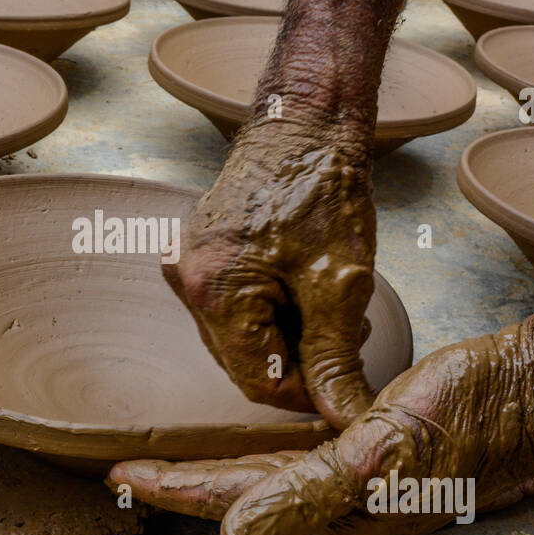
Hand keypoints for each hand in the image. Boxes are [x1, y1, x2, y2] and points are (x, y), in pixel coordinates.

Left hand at [112, 323, 533, 534]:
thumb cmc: (476, 413)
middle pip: (241, 494)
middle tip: (129, 467)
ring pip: (267, 474)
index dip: (173, 489)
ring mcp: (361, 479)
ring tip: (174, 455)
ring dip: (217, 465)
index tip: (119, 475)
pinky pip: (300, 452)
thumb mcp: (388, 452)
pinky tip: (250, 430)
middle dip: (183, 483)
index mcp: (339, 510)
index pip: (232, 502)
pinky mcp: (377, 451)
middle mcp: (344, 502)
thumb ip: (308, 495)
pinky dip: (262, 442)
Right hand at [166, 128, 376, 427]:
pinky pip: (234, 305)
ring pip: (241, 335)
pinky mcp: (201, 252)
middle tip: (346, 336)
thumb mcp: (338, 283)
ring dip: (289, 335)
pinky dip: (273, 309)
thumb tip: (343, 413)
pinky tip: (306, 288)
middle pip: (244, 359)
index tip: (346, 386)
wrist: (306, 121)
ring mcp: (189, 263)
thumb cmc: (321, 188)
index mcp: (213, 290)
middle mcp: (187, 279)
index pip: (258, 380)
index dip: (308, 393)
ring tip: (331, 306)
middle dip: (299, 360)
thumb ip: (335, 358)